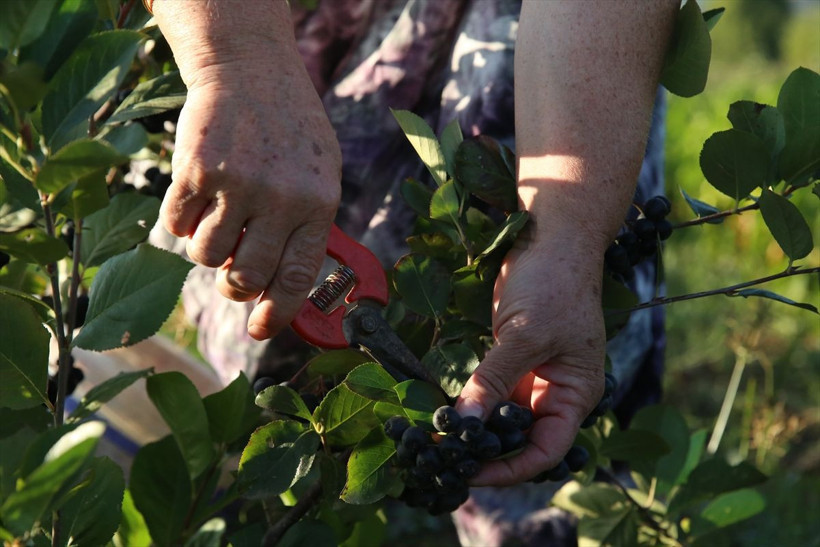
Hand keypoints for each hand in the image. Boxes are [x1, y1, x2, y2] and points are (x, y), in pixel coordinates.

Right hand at [161, 61, 341, 339]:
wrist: (250, 70)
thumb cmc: (290, 133)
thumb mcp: (320, 176)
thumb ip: (307, 229)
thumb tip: (279, 293)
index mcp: (318, 203)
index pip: (296, 278)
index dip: (275, 314)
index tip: (259, 331)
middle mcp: (280, 197)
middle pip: (246, 276)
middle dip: (235, 286)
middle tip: (233, 274)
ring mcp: (236, 182)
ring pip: (206, 256)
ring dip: (206, 248)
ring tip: (218, 220)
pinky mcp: (195, 169)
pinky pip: (175, 225)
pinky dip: (180, 221)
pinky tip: (196, 195)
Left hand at [455, 228, 605, 485]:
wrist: (550, 237)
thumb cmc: (553, 284)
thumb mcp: (526, 334)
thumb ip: (495, 379)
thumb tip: (464, 423)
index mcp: (575, 394)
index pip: (546, 449)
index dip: (511, 467)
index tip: (471, 472)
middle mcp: (553, 392)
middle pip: (520, 439)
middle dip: (487, 452)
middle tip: (446, 460)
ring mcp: (529, 376)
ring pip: (499, 418)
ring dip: (473, 429)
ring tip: (438, 441)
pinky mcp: (507, 360)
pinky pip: (487, 392)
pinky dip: (468, 403)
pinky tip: (442, 412)